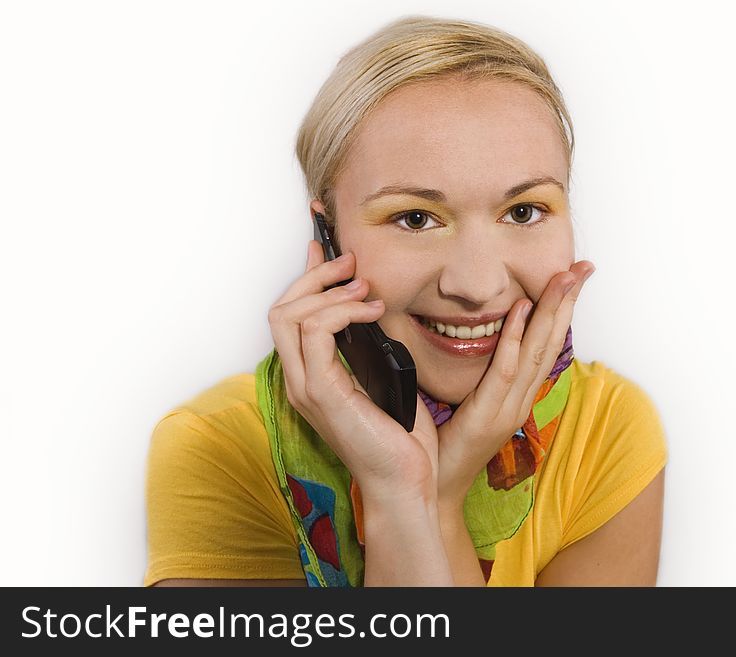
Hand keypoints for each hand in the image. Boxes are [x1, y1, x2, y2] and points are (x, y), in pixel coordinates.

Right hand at [267, 239, 440, 503]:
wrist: (404, 480)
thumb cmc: (399, 437)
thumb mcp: (384, 377)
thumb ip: (369, 345)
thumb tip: (374, 307)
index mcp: (312, 377)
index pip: (290, 317)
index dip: (305, 279)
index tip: (326, 252)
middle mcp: (299, 380)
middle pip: (281, 310)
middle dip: (315, 277)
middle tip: (350, 264)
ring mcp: (306, 387)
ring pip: (289, 316)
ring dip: (329, 292)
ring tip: (365, 290)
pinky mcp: (321, 392)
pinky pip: (315, 333)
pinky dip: (342, 312)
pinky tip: (371, 312)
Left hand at [435, 260, 595, 507]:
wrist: (437, 488)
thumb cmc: (448, 445)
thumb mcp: (471, 402)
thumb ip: (482, 373)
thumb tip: (477, 336)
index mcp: (519, 395)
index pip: (546, 346)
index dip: (561, 311)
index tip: (572, 277)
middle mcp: (522, 399)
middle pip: (552, 343)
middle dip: (568, 302)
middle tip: (584, 267)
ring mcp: (510, 408)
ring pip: (537, 351)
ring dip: (551, 311)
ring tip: (564, 277)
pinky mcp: (489, 415)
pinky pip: (505, 370)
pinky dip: (515, 338)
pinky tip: (522, 310)